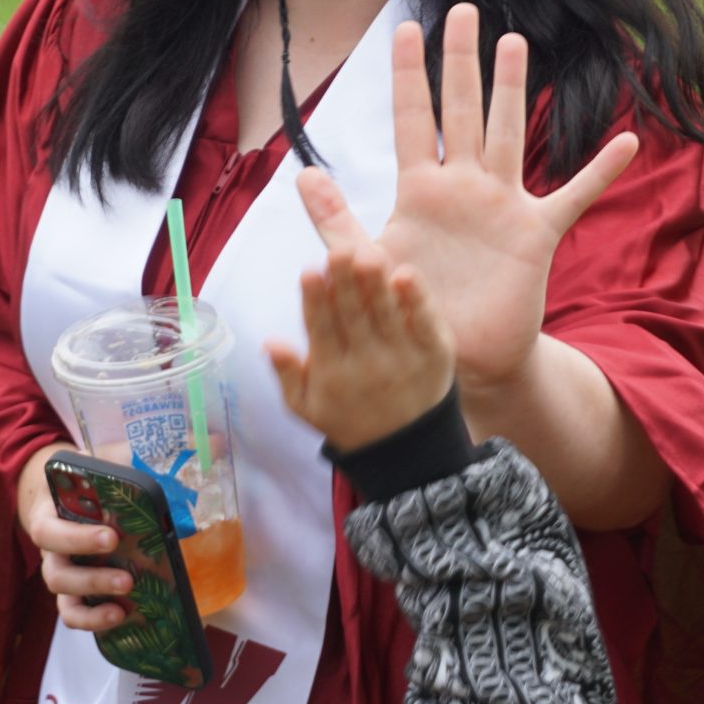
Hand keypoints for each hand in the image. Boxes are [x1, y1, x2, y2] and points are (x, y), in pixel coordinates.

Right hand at [15, 441, 130, 634]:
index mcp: (47, 515)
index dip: (78, 539)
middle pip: (56, 574)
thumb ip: (114, 462)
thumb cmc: (80, 479)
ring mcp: (60, 572)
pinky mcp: (73, 591)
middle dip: (92, 579)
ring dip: (94, 606)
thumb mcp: (92, 464)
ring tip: (125, 605)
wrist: (60, 492)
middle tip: (128, 578)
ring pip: (64, 599)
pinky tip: (120, 617)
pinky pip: (74, 613)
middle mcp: (49, 550)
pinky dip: (94, 620)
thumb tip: (152, 463)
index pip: (50, 532)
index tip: (111, 537)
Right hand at [267, 238, 455, 452]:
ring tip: (368, 255)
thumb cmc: (350, 419)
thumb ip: (288, 374)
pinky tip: (406, 276)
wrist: (405, 452)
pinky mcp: (434, 355)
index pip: (321, 330)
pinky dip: (416, 301)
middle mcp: (366, 365)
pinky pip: (424, 324)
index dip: (314, 300)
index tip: (308, 271)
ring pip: (386, 315)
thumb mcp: (308, 408)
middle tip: (338, 251)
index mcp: (332, 373)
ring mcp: (402, 359)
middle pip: (352, 316)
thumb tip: (269, 343)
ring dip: (376, 284)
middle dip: (344, 283)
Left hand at [299, 6, 635, 391]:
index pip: (413, 118)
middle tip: (463, 11)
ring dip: (514, 89)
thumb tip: (301, 174)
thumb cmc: (411, 310)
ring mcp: (503, 206)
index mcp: (420, 190)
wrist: (457, 359)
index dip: (409, 73)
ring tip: (514, 42)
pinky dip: (601, 172)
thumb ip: (337, 219)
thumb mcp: (369, 262)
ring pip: (510, 133)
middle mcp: (463, 186)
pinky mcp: (536, 235)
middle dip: (462, 61)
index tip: (407, 27)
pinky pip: (574, 196)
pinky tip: (628, 142)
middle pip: (463, 110)